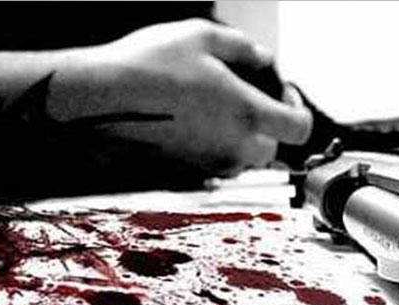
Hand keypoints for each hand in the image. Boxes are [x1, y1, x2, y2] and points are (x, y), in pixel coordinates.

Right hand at [45, 19, 311, 172]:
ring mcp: (211, 165)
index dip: (298, 109)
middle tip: (248, 97)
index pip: (300, 128)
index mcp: (247, 115)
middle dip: (268, 123)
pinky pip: (217, 163)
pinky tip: (193, 120)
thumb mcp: (202, 37)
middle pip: (274, 146)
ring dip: (243, 136)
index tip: (283, 94)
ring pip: (246, 158)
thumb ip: (244, 48)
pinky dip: (216, 145)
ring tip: (216, 107)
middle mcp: (235, 147)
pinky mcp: (189, 173)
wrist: (97, 100)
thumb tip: (263, 59)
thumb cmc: (147, 67)